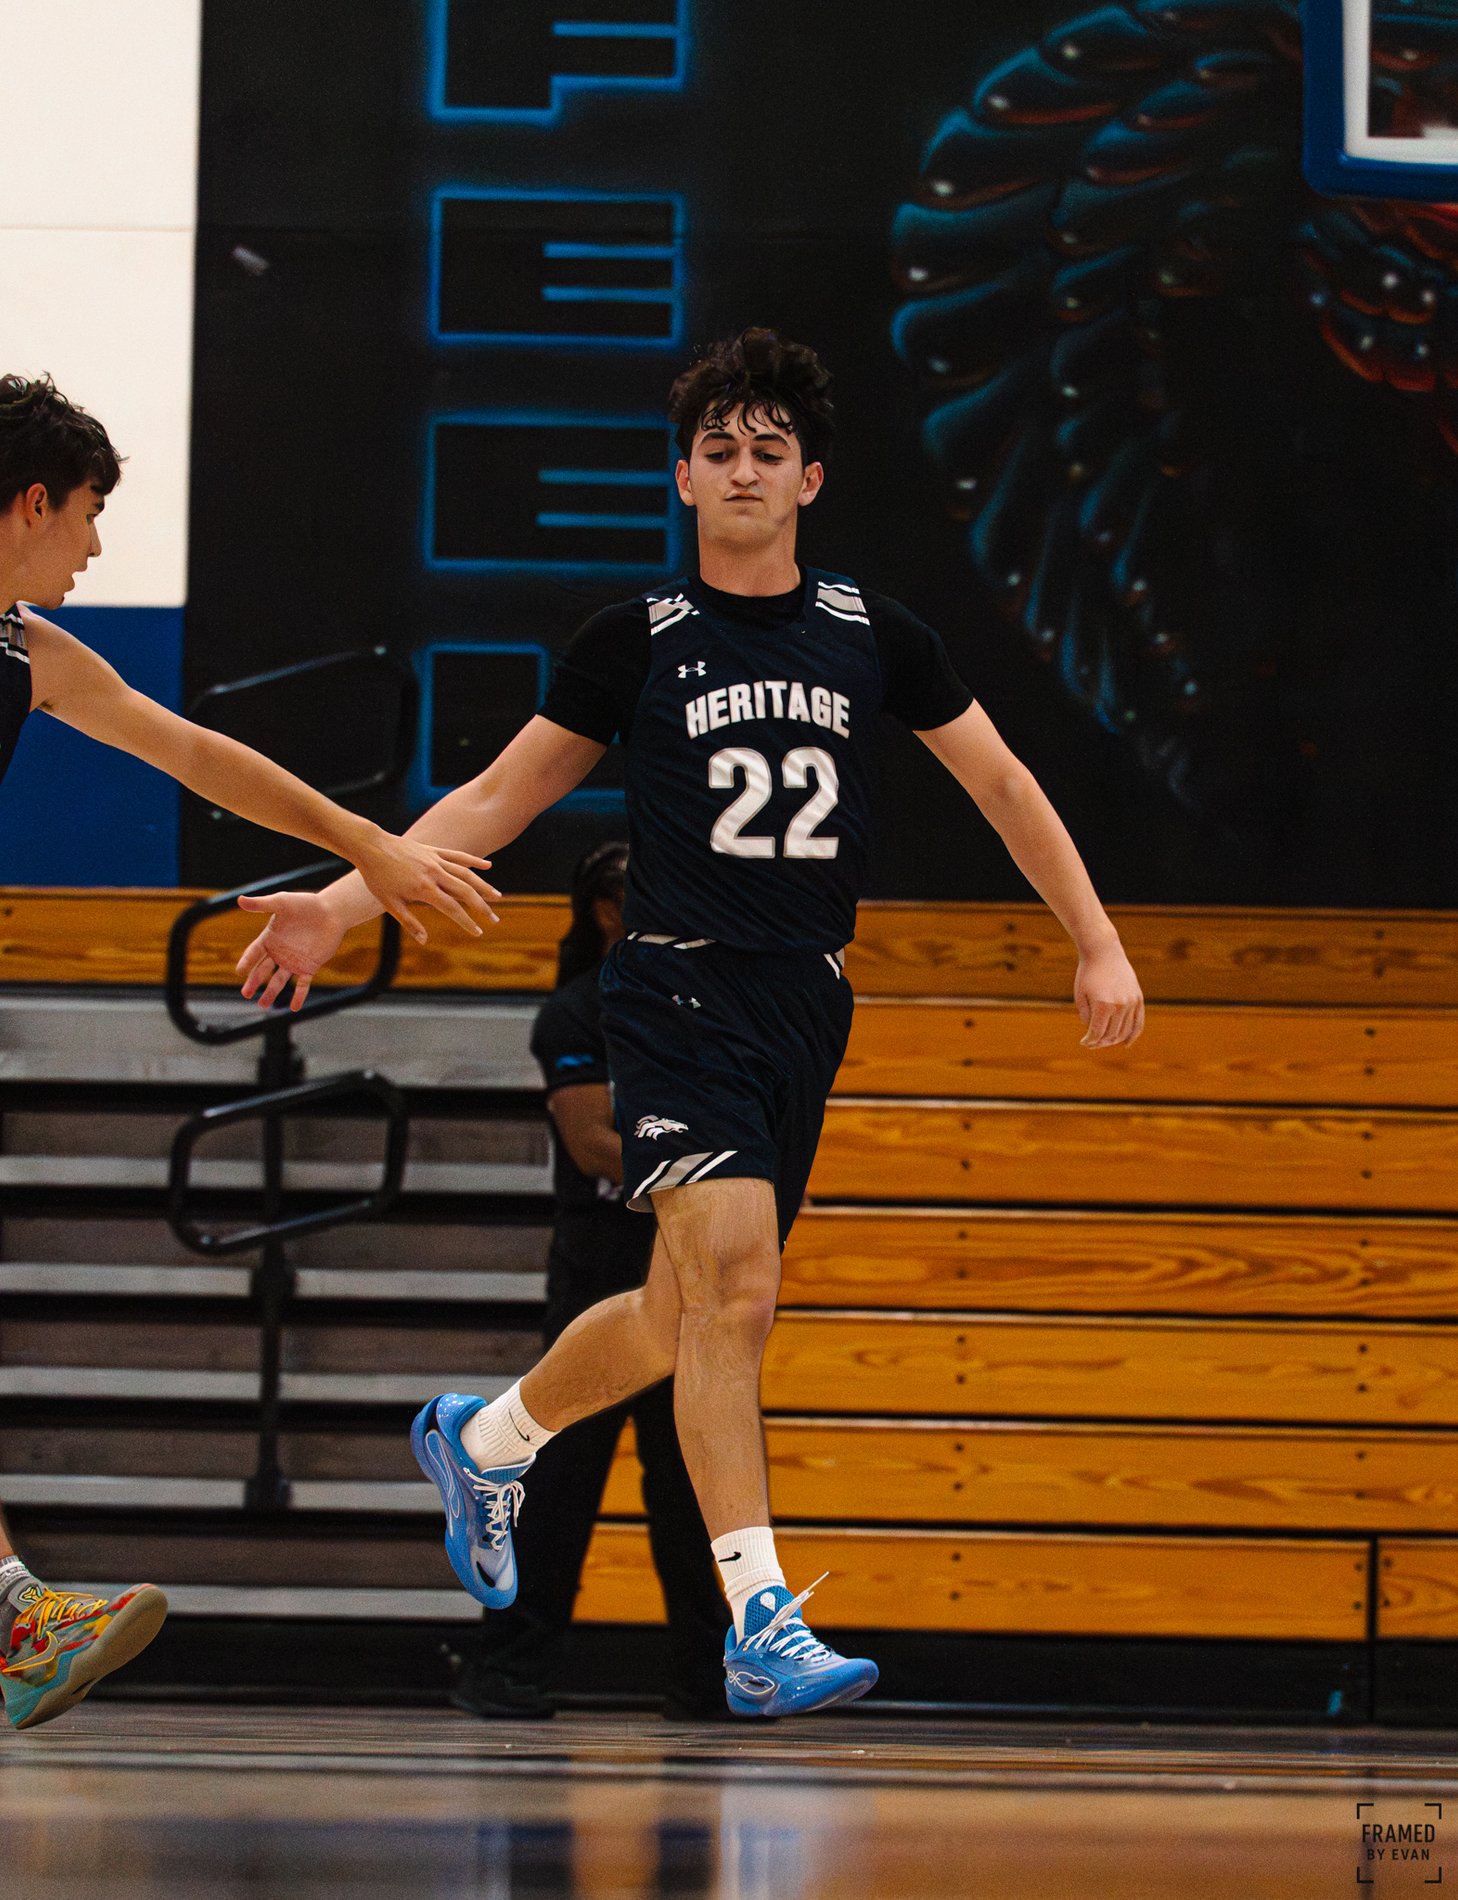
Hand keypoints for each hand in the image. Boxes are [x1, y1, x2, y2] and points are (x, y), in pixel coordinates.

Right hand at [234, 890, 350, 1012]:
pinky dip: (298, 996)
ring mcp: (294, 961)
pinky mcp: (310, 966)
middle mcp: (280, 952)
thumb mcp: (281, 902)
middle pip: (263, 970)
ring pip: (279, 980)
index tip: (239, 971)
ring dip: (271, 992)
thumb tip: (239, 900)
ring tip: (263, 1005)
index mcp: (270, 938)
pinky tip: (293, 1007)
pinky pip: (303, 984)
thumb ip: (261, 904)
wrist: (332, 911)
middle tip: (245, 994)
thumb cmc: (306, 904)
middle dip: (254, 982)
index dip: (247, 961)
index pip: (254, 953)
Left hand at [350, 832, 500, 943]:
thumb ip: (409, 922)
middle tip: (495, 920)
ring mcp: (436, 860)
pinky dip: (473, 861)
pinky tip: (488, 866)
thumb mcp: (390, 904)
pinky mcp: (433, 850)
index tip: (478, 933)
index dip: (467, 922)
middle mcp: (434, 873)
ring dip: (484, 886)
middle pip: (465, 892)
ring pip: (466, 874)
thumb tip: (425, 941)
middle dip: (482, 907)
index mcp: (424, 889)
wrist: (370, 846)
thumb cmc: (377, 878)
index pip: (452, 909)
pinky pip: (457, 856)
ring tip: (497, 897)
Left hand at [1075, 941, 1144, 1048]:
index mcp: (1103, 1005)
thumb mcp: (1080, 995)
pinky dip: (1133, 1035)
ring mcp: (1131, 1002)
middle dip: (1100, 1042)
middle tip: (1092, 1042)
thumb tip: (1094, 1033)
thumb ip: (1086, 1017)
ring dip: (1114, 1040)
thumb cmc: (1088, 972)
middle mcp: (1120, 1006)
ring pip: (1125, 1031)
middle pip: (1111, 1035)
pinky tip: (1126, 1044)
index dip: (1090, 1041)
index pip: (1097, 1033)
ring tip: (1104, 1041)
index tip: (1084, 1042)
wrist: (1104, 951)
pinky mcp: (1138, 998)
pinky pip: (1138, 1023)